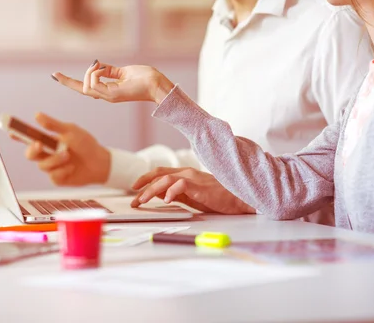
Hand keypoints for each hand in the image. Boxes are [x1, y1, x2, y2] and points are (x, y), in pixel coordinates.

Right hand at [20, 113, 111, 185]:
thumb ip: (53, 125)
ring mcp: (52, 167)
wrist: (100, 163)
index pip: (29, 138)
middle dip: (32, 149)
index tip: (10, 132)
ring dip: (55, 159)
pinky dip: (63, 170)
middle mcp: (48, 154)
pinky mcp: (57, 178)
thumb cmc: (86, 145)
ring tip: (68, 156)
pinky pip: (52, 176)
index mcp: (48, 140)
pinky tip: (72, 167)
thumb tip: (37, 115)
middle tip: (39, 144)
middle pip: (30, 154)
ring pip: (42, 165)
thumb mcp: (71, 131)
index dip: (18, 136)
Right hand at [52, 60, 174, 103]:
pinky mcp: (112, 95)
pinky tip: (101, 67)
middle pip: (81, 90)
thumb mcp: (124, 71)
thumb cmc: (145, 78)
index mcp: (108, 91)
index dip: (70, 83)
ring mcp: (108, 97)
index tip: (56, 76)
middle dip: (67, 82)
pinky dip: (94, 73)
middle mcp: (106, 96)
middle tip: (55, 74)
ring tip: (99, 64)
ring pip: (86, 87)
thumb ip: (110, 70)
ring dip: (89, 72)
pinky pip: (93, 85)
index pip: (86, 88)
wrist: (157, 84)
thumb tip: (98, 65)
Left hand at [130, 167, 255, 214]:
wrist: (239, 197)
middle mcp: (187, 173)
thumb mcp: (193, 196)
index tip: (135, 188)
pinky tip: (166, 200)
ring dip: (151, 190)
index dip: (145, 179)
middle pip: (159, 175)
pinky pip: (180, 185)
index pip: (160, 173)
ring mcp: (193, 178)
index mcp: (185, 175)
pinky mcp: (199, 185)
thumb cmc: (219, 197)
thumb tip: (161, 196)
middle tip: (133, 198)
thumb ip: (178, 194)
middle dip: (143, 186)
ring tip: (142, 200)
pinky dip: (170, 192)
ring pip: (165, 180)